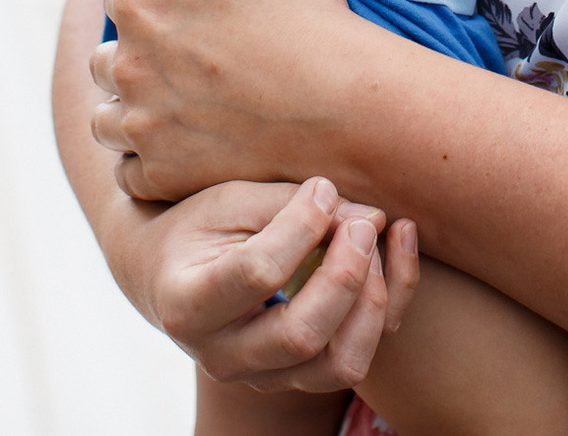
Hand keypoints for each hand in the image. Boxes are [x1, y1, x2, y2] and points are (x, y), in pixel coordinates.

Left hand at [90, 0, 390, 201]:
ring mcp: (141, 127)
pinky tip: (184, 149)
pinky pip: (129, 173)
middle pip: (105, 62)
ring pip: (108, 121)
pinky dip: (149, 163)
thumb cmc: (298, 14)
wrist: (339, 101)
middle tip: (186, 65)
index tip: (187, 17)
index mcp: (138, 6)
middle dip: (134, 59)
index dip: (152, 4)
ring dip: (130, 113)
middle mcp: (126, 67)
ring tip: (177, 110)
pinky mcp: (162, 176)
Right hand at [114, 177, 421, 391]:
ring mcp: (263, 377)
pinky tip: (396, 248)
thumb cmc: (198, 229)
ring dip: (376, 299)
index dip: (301, 227)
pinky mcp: (298, 378)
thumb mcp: (227, 202)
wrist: (170, 279)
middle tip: (362, 222)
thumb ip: (289, 205)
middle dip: (346, 273)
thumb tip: (367, 218)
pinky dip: (391, 307)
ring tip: (381, 237)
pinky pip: (357, 358)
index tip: (322, 189)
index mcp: (189, 304)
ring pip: (340, 363)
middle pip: (302, 335)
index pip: (257, 273)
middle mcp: (223, 355)